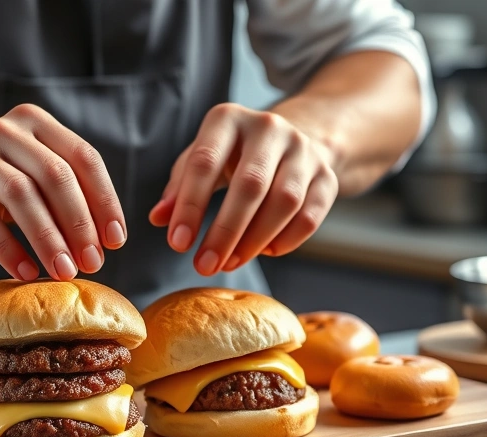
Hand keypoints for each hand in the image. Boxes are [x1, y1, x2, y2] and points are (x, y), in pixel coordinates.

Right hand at [0, 104, 125, 280]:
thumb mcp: (34, 181)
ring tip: (64, 271)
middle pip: (55, 175)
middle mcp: (4, 129)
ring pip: (21, 195)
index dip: (104, 200)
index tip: (116, 241)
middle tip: (93, 263)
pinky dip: (8, 248)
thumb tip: (108, 240)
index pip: (83, 157)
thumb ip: (68, 196)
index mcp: (35, 122)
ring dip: (48, 238)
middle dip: (80, 223)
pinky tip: (26, 271)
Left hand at [150, 103, 337, 274]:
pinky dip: (287, 241)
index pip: (205, 162)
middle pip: (250, 185)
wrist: (297, 136)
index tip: (177, 244)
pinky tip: (264, 252)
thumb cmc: (235, 154)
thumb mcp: (202, 158)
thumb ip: (179, 186)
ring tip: (230, 263)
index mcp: (228, 119)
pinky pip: (310, 216)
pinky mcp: (327, 176)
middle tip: (204, 266)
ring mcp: (303, 150)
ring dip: (255, 240)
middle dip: (225, 232)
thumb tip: (159, 218)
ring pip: (285, 201)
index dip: (189, 206)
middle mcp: (269, 127)